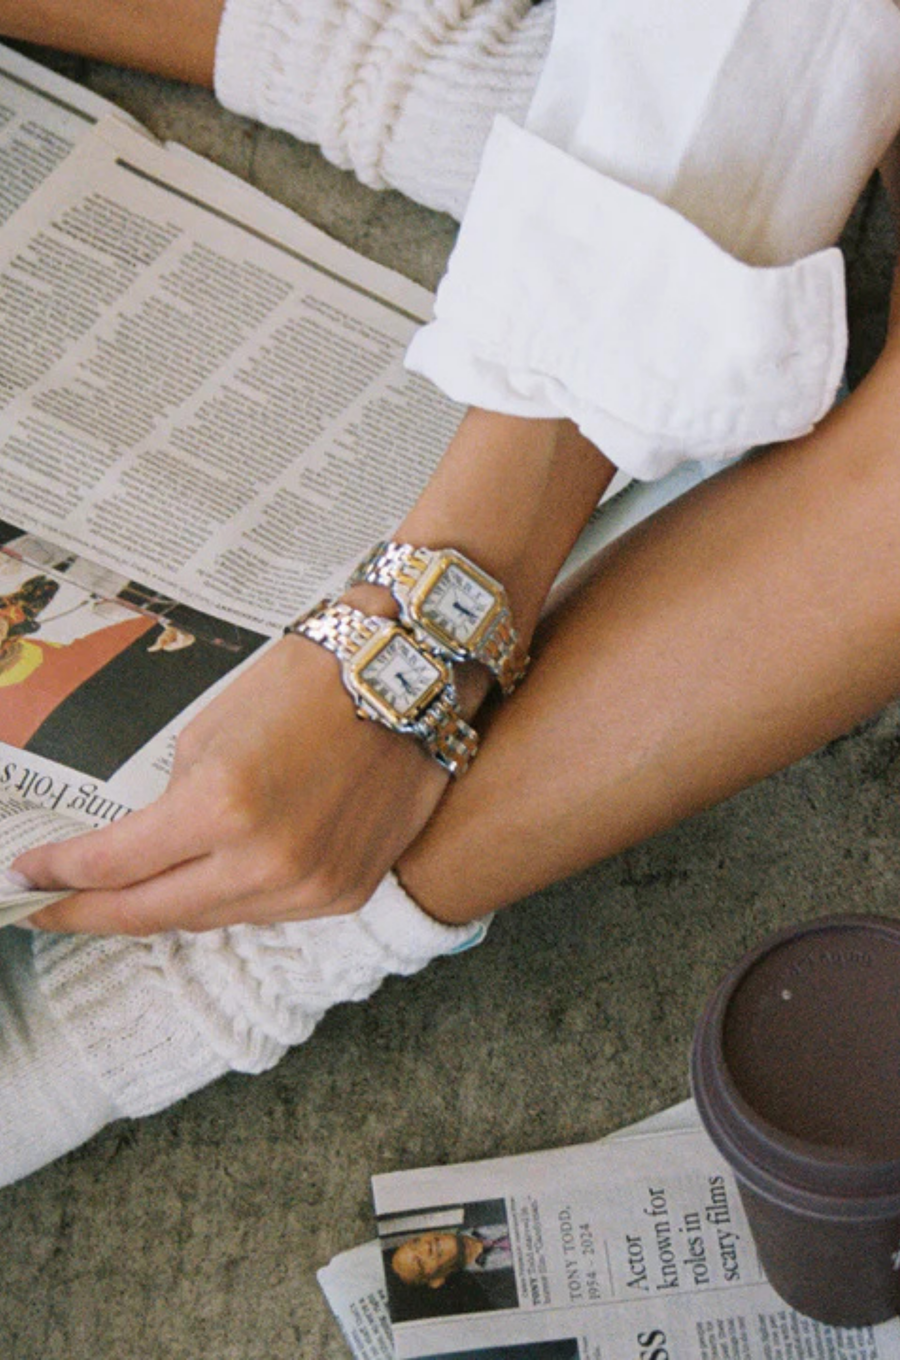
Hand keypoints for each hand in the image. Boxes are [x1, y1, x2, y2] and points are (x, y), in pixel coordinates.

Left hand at [14, 634, 448, 935]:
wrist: (412, 674)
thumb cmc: (311, 678)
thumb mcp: (214, 730)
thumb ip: (178, 802)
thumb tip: (154, 848)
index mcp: (221, 805)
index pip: (115, 864)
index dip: (59, 875)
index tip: (23, 879)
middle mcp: (266, 860)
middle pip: (153, 911)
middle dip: (91, 912)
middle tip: (49, 910)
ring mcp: (311, 886)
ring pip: (211, 918)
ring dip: (161, 907)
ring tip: (121, 899)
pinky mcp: (345, 892)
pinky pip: (266, 912)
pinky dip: (228, 901)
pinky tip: (204, 886)